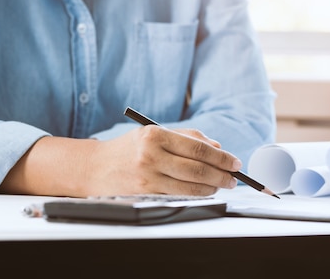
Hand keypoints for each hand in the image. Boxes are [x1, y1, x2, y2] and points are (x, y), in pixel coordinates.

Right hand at [84, 125, 241, 196]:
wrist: (94, 167)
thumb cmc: (128, 149)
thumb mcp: (153, 133)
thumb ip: (186, 137)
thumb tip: (217, 148)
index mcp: (155, 134)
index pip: (198, 147)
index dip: (221, 157)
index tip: (234, 162)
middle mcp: (151, 155)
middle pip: (198, 168)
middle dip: (222, 174)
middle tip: (234, 177)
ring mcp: (147, 176)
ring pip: (191, 185)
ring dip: (212, 187)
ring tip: (222, 185)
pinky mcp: (145, 194)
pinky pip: (178, 196)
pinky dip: (196, 194)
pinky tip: (204, 192)